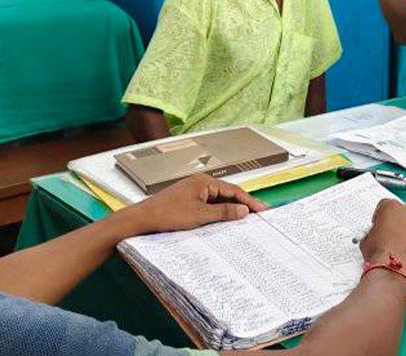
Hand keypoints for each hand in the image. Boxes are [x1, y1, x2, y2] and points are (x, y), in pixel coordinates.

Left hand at [119, 174, 267, 234]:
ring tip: (246, 222)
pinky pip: (209, 206)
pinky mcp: (188, 202)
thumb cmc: (168, 214)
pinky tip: (225, 223)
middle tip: (259, 217)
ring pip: (219, 201)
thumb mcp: (199, 215)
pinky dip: (219, 214)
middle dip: (243, 206)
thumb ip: (224, 212)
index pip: (234, 191)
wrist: (141, 220)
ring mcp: (193, 193)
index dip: (250, 202)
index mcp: (205, 182)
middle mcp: (200, 184)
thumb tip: (244, 210)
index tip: (263, 211)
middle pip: (228, 194)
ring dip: (231, 211)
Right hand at [358, 200, 405, 280]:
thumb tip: (376, 234)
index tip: (382, 224)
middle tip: (395, 236)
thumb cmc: (380, 256)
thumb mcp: (367, 239)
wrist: (393, 270)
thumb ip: (373, 231)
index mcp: (390, 207)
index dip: (383, 216)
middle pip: (404, 211)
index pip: (386, 205)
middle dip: (400, 222)